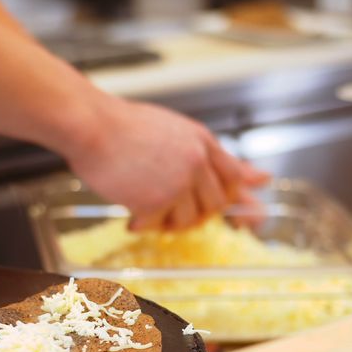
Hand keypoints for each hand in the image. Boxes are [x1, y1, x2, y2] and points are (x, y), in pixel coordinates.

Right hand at [62, 97, 267, 230]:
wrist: (92, 126)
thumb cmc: (121, 126)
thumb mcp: (172, 130)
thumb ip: (206, 154)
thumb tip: (260, 178)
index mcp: (201, 140)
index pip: (234, 175)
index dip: (228, 195)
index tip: (215, 204)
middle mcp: (196, 160)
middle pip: (216, 204)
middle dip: (196, 214)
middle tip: (171, 212)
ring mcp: (178, 181)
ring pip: (190, 220)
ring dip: (168, 222)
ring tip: (147, 213)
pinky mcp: (157, 200)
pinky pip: (159, 226)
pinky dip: (144, 226)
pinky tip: (131, 218)